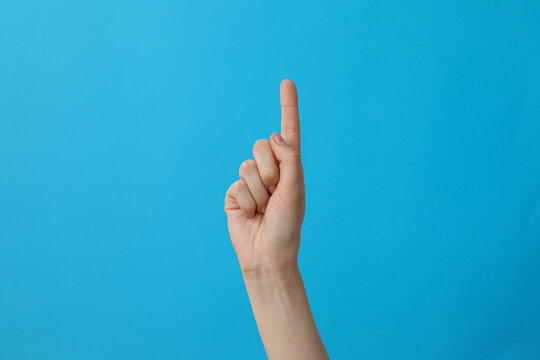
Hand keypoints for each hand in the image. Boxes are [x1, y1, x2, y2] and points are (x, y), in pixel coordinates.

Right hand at [224, 79, 304, 277]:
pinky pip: (236, 184)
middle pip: (261, 145)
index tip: (287, 81)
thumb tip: (273, 135)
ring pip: (247, 166)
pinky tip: (250, 214)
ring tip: (263, 208)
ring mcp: (250, 181)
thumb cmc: (286, 225)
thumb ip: (288, 160)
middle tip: (274, 195)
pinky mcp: (233, 193)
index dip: (288, 106)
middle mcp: (270, 169)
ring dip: (258, 191)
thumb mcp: (294, 191)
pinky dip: (245, 201)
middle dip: (270, 171)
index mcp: (290, 167)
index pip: (288, 132)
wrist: (267, 255)